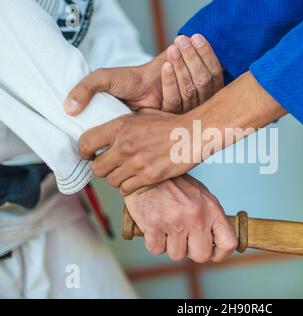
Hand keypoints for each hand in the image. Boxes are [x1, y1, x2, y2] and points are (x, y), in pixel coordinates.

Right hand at [65, 34, 222, 114]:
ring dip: (193, 60)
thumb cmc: (130, 80)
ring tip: (181, 44)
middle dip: (183, 68)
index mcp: (159, 118)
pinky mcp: (207, 95)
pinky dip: (206, 55)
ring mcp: (195, 106)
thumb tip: (67, 108)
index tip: (163, 63)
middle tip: (173, 50)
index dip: (172, 83)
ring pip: (203, 83)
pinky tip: (196, 40)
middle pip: (191, 92)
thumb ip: (87, 90)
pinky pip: (214, 76)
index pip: (174, 105)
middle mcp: (179, 115)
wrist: (152, 70)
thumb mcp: (106, 81)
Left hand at [79, 109, 193, 194]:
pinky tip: (135, 179)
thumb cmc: (170, 123)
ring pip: (110, 180)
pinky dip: (128, 187)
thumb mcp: (143, 114)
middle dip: (101, 168)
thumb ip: (123, 123)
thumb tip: (107, 130)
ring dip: (115, 178)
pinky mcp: (149, 177)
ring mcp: (136, 163)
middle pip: (96, 168)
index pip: (85, 143)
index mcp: (119, 127)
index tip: (90, 154)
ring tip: (125, 172)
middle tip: (110, 166)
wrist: (193, 134)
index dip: (84, 151)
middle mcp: (124, 146)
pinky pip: (126, 189)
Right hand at [124, 174, 236, 262]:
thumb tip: (218, 242)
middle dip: (192, 251)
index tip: (213, 252)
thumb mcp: (202, 196)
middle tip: (185, 237)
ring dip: (171, 245)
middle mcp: (195, 216)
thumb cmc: (176, 186)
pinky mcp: (153, 226)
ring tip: (168, 226)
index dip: (221, 253)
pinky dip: (155, 242)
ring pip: (177, 255)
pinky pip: (157, 250)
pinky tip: (156, 227)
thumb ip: (211, 218)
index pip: (228, 243)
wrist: (148, 174)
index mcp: (211, 209)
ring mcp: (174, 222)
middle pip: (201, 256)